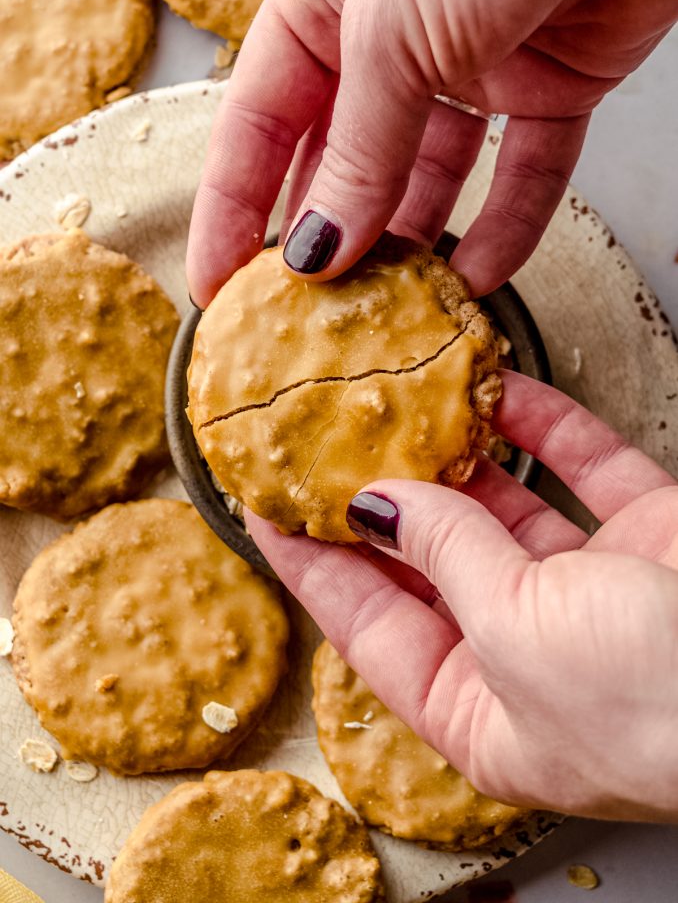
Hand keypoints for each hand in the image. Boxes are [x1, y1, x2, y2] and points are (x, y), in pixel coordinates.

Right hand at [187, 0, 677, 305]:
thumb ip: (356, 151)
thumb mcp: (389, 33)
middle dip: (327, 240)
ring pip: (432, 179)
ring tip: (396, 308)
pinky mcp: (548, 86)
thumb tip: (316, 248)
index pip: (258, 127)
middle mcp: (389, 42)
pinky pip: (522, 174)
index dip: (233, 210)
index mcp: (321, 8)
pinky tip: (480, 276)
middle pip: (342, 163)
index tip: (217, 285)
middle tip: (308, 316)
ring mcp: (470, 66)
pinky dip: (506, 226)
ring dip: (415, 244)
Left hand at [246, 371, 677, 820]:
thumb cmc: (660, 703)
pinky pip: (579, 469)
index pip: (368, 626)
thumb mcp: (519, 633)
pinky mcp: (647, 538)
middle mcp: (532, 656)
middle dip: (377, 499)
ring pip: (504, 508)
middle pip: (430, 563)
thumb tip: (380, 505)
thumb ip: (447, 557)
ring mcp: (593, 593)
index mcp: (484, 714)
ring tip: (392, 397)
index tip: (259, 504)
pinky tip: (491, 383)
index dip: (310, 563)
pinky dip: (539, 424)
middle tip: (318, 437)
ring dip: (455, 453)